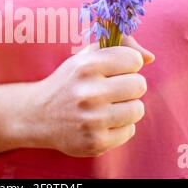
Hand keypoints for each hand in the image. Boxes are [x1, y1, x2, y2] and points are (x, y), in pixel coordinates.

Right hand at [23, 37, 153, 156]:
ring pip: (138, 109)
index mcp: (86, 66)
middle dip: (129, 86)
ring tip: (108, 107)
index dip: (127, 64)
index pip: (134, 60)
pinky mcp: (95, 142)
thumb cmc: (69, 82)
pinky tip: (103, 123)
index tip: (115, 70)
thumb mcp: (85, 57)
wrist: (37, 116)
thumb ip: (119, 45)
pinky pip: (129, 131)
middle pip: (139, 84)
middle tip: (113, 90)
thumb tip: (150, 56)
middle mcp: (89, 92)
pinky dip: (120, 127)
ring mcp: (92, 119)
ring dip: (127, 107)